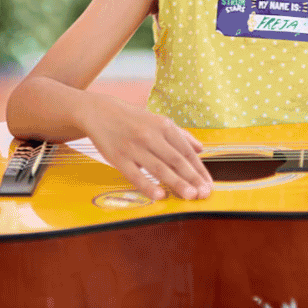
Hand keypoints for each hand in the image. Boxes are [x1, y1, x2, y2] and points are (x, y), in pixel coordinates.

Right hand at [79, 97, 212, 201]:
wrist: (99, 112)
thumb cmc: (132, 119)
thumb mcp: (157, 120)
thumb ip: (180, 135)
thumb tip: (201, 149)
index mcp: (163, 126)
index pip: (186, 151)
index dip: (199, 169)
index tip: (209, 185)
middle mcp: (150, 135)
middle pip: (176, 160)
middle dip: (192, 178)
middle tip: (204, 194)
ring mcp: (134, 147)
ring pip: (159, 168)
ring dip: (176, 183)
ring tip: (190, 196)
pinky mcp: (118, 158)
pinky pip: (135, 175)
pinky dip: (148, 185)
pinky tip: (160, 195)